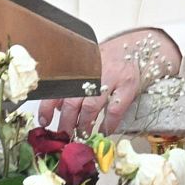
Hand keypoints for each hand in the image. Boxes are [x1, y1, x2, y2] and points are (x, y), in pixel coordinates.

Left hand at [37, 30, 180, 134]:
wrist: (139, 48)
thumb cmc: (110, 59)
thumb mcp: (88, 66)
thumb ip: (72, 83)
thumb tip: (56, 106)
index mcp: (79, 66)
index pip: (58, 88)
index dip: (48, 107)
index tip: (44, 122)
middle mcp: (92, 72)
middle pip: (73, 102)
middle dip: (66, 123)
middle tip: (64, 136)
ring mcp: (111, 78)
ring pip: (91, 108)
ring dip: (84, 126)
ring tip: (82, 136)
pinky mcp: (128, 86)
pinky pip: (115, 110)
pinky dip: (108, 124)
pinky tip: (104, 131)